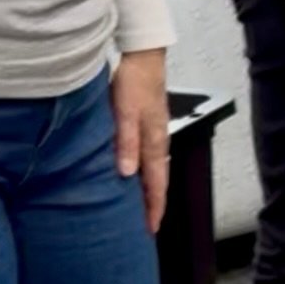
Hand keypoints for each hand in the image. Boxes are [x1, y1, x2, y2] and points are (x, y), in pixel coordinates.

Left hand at [111, 49, 169, 232]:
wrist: (142, 54)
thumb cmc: (134, 80)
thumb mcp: (126, 111)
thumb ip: (126, 142)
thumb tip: (126, 174)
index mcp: (155, 144)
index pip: (157, 185)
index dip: (154, 208)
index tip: (151, 229)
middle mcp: (158, 143)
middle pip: (158, 182)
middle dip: (154, 205)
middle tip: (147, 227)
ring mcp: (155, 135)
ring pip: (154, 171)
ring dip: (149, 190)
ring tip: (141, 207)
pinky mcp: (148, 126)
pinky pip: (148, 158)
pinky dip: (144, 173)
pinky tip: (133, 174)